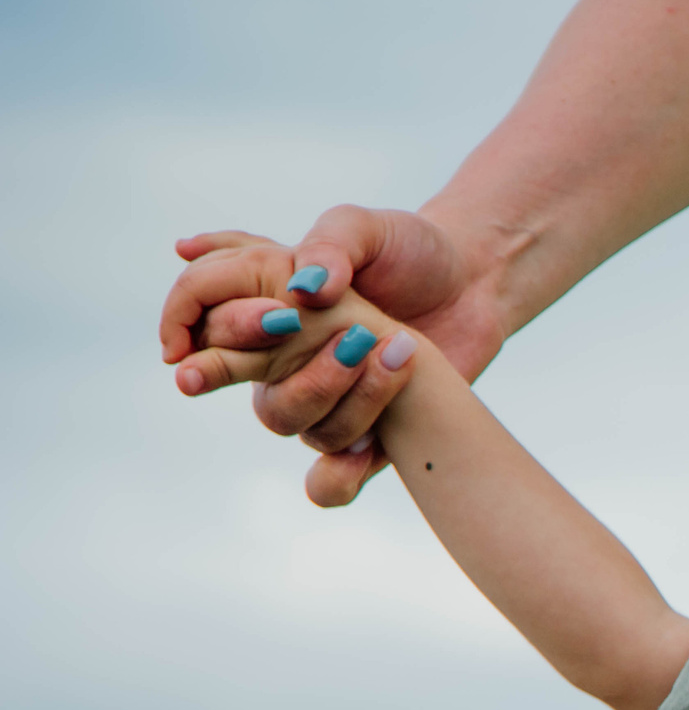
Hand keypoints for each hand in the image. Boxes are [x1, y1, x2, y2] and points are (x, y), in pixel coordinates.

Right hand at [166, 243, 422, 476]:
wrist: (475, 286)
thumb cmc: (410, 250)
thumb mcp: (368, 229)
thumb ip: (330, 244)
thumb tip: (305, 289)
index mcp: (260, 299)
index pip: (197, 312)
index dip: (192, 316)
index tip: (241, 309)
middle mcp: (277, 355)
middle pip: (225, 372)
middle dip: (237, 359)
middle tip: (291, 326)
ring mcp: (317, 395)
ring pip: (285, 418)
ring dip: (328, 385)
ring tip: (392, 345)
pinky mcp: (361, 434)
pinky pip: (328, 480)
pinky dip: (338, 476)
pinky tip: (370, 450)